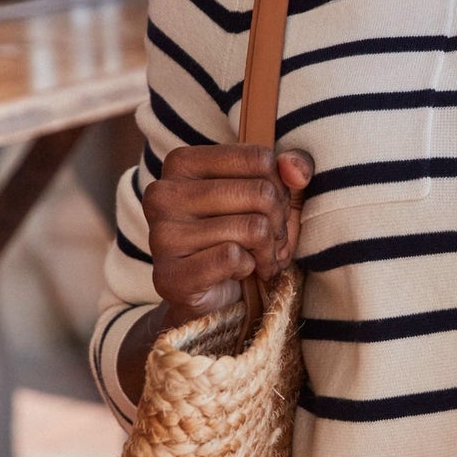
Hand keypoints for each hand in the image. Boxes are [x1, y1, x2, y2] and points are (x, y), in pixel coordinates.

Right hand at [141, 142, 313, 327]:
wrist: (212, 298)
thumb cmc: (243, 236)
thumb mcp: (274, 193)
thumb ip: (292, 167)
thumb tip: (295, 170)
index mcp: (182, 163)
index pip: (260, 158)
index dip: (281, 187)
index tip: (273, 207)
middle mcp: (162, 194)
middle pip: (261, 193)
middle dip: (279, 222)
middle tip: (271, 239)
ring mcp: (161, 235)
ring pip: (253, 228)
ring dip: (269, 250)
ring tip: (260, 257)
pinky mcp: (169, 275)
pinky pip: (234, 258)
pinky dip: (250, 268)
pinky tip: (240, 272)